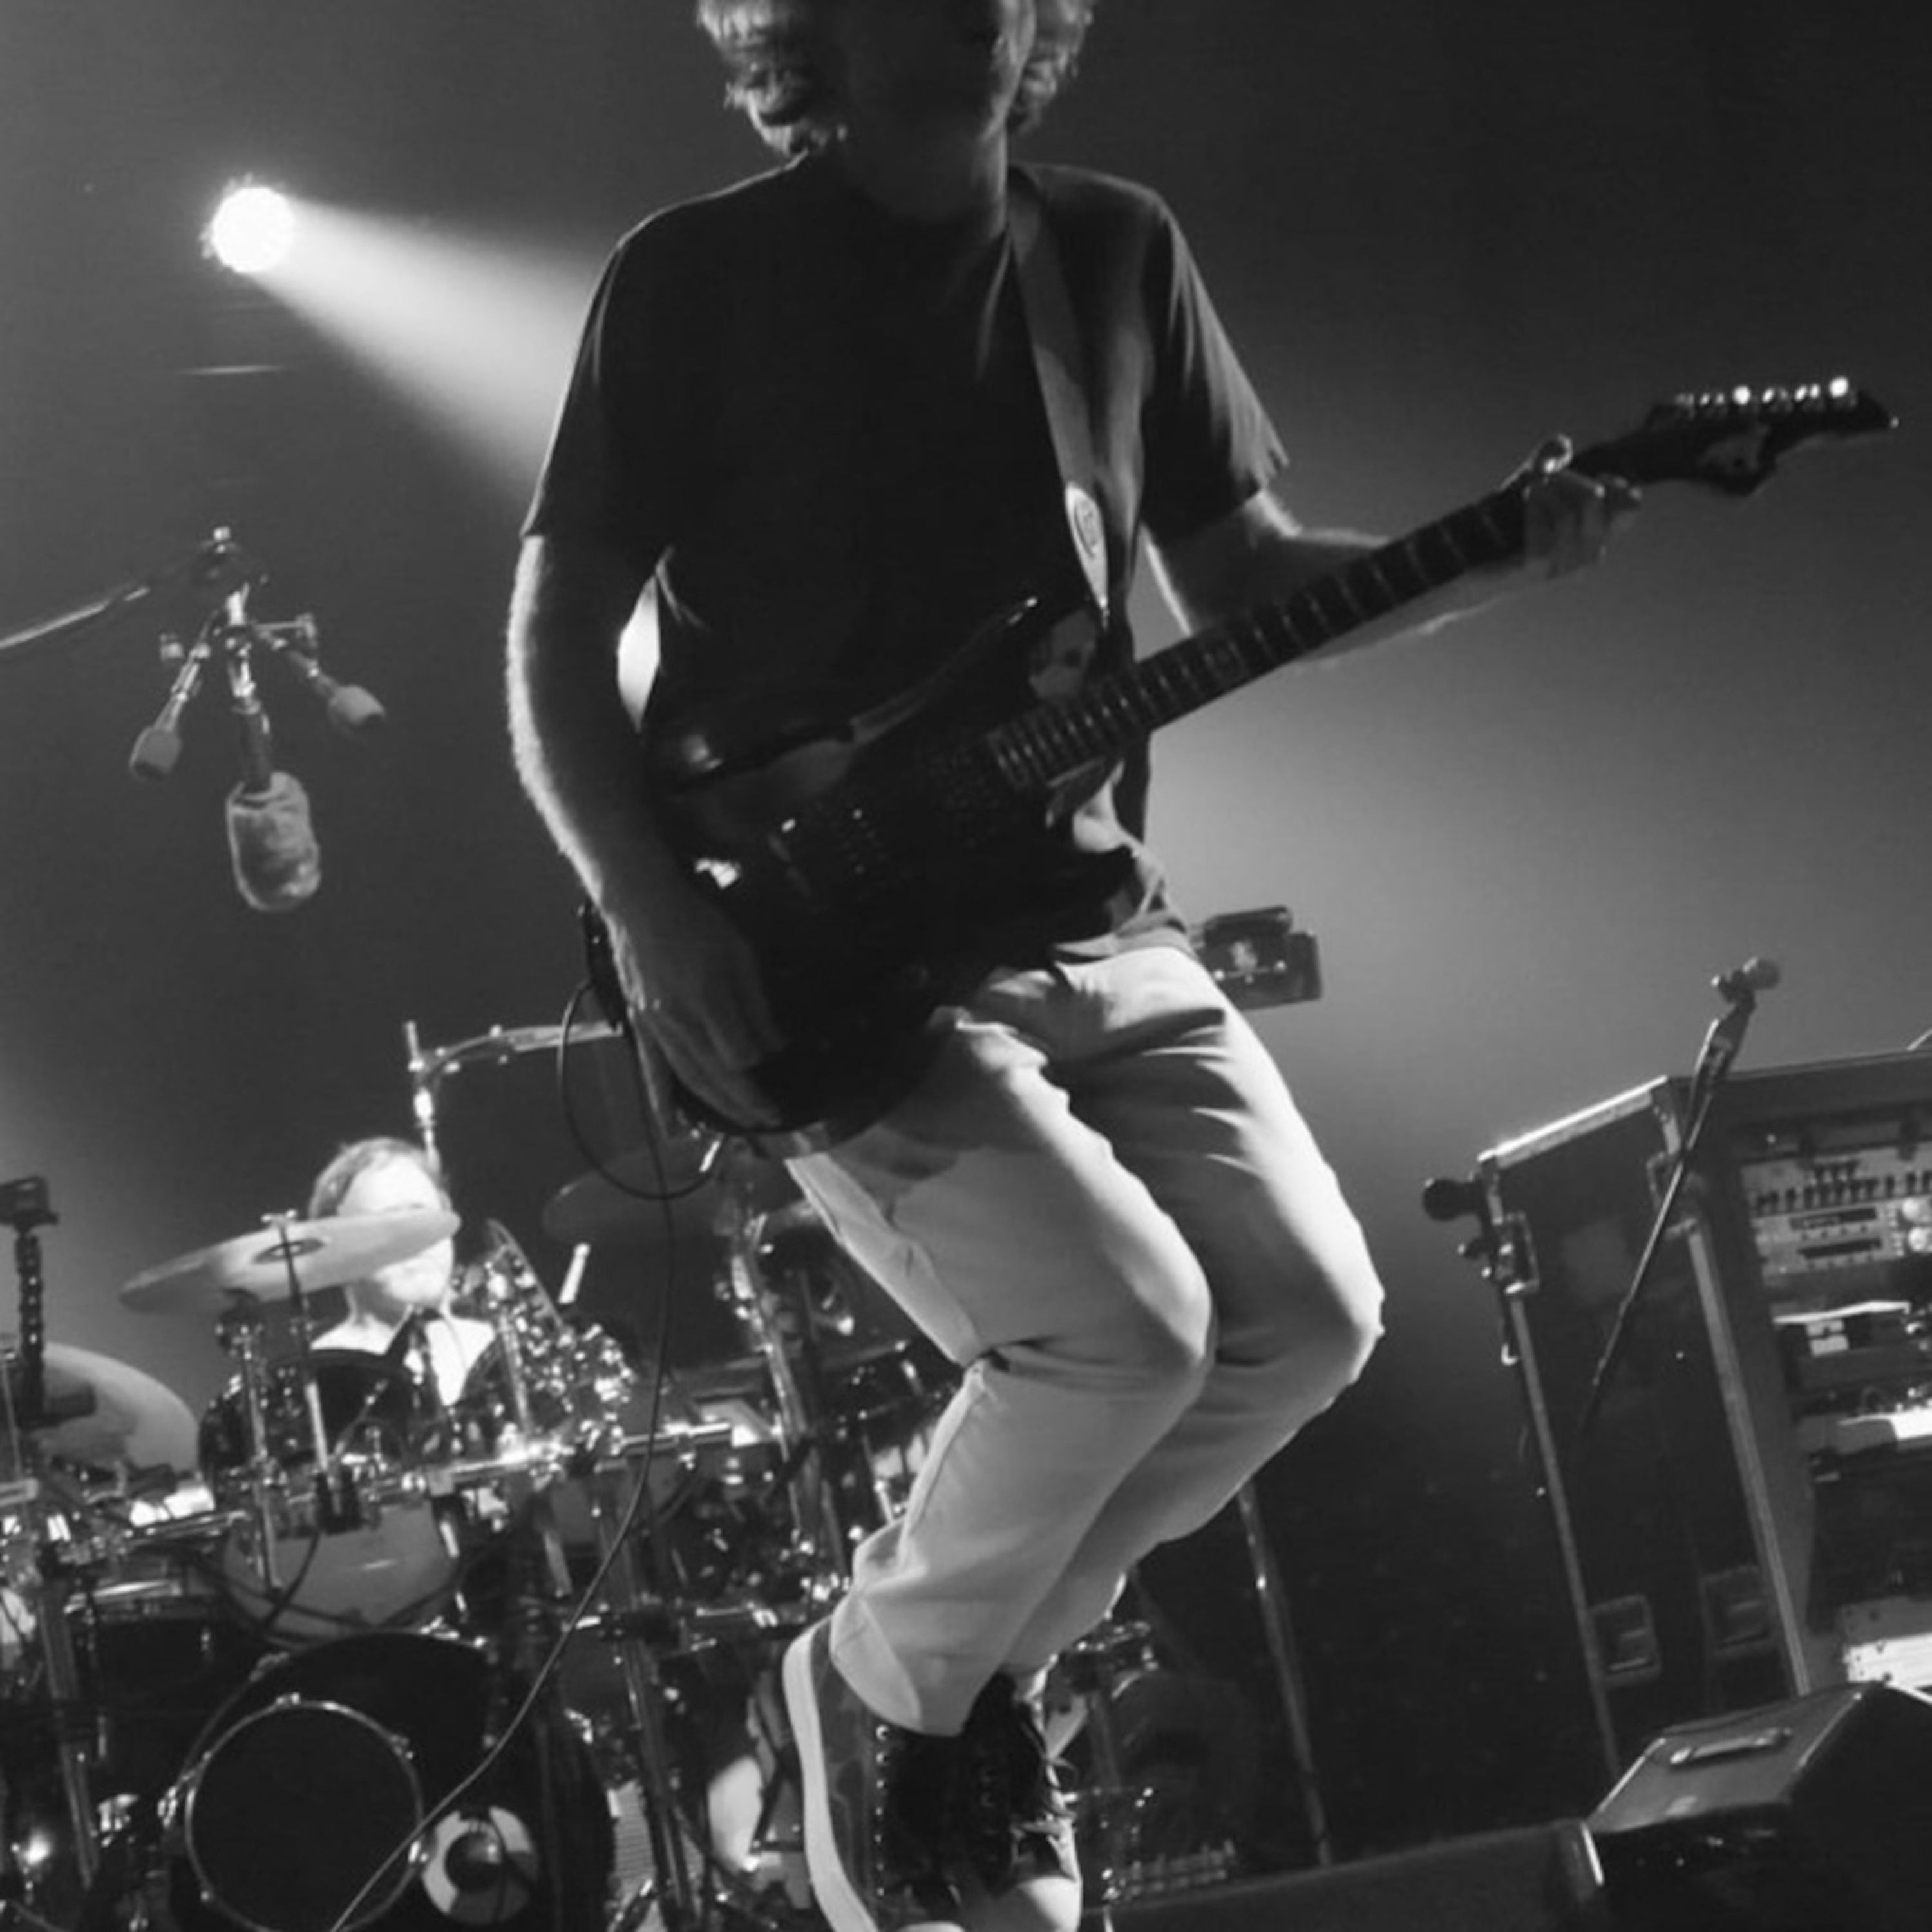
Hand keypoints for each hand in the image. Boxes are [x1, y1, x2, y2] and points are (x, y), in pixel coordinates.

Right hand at [599, 879, 785, 1130]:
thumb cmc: (696, 921)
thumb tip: (774, 1046)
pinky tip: (672, 1128)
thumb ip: (756, 1005)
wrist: (640, 903)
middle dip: (747, 1101)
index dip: (759, 1063)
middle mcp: (679, 1021)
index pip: (739, 1054)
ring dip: (717, 1106)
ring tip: (743, 1123)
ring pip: (689, 1078)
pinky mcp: (640, 1026)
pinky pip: (652, 1070)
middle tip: (773, 1118)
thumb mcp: (739, 953)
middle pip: (717, 1075)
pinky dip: (661, 1101)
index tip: (777, 1062)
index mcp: (707, 1000)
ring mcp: (656, 1027)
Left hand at [1512, 435, 1641, 578]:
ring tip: (1531, 492)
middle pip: (1594, 498)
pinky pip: (1545, 536)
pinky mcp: (1538, 571)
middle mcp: (1588, 553)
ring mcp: (1565, 566)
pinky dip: (1533, 510)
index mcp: (1598, 533)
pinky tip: (1525, 507)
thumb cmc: (1509, 520)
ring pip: (1567, 513)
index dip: (1614, 483)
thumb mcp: (1535, 481)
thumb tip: (1561, 447)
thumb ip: (1551, 458)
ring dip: (1544, 492)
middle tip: (1545, 480)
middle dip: (1566, 478)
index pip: (1629, 508)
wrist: (1473, 558)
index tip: (1592, 476)